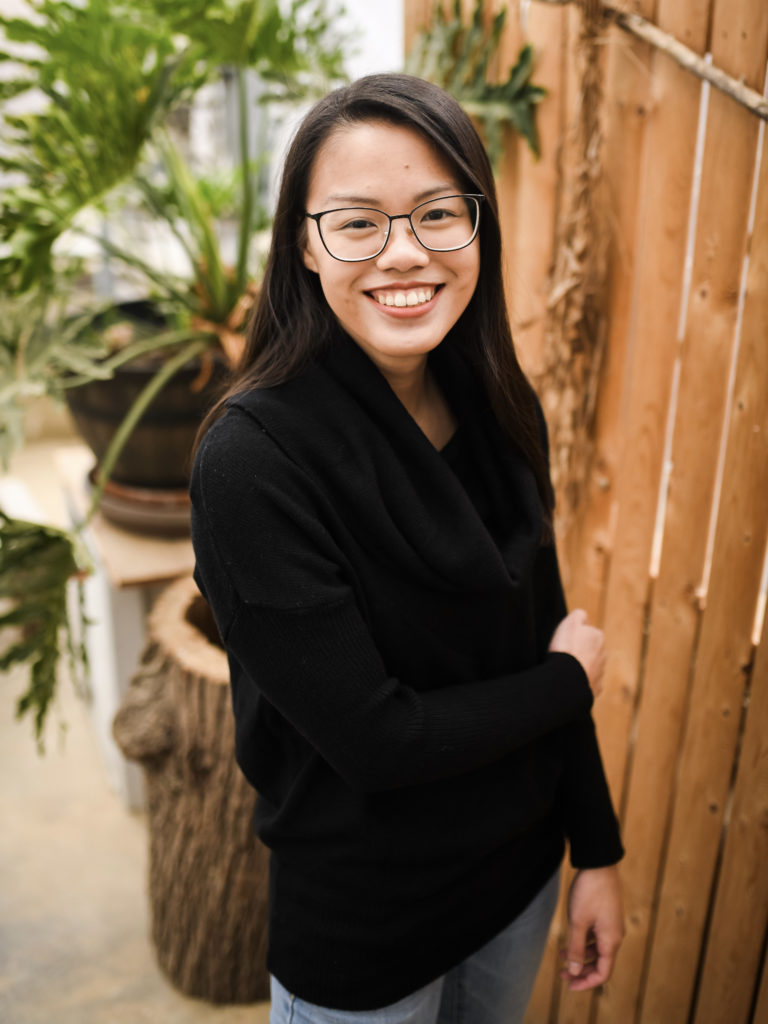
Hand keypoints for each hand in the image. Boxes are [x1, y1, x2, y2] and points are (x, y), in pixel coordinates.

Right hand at [548, 609, 605, 698]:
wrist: (568, 677)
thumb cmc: (568, 648)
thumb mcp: (571, 621)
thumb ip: (580, 615)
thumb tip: (584, 617)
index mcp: (598, 637)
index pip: (588, 632)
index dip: (575, 635)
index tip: (565, 639)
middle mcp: (603, 654)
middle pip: (590, 650)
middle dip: (580, 651)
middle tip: (565, 654)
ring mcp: (600, 673)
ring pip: (589, 667)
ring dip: (580, 667)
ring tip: (565, 668)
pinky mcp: (595, 688)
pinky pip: (587, 682)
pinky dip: (580, 681)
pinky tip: (570, 680)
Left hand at [561, 866, 623, 990]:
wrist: (599, 864)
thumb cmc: (589, 891)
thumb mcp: (578, 921)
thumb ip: (576, 947)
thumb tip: (574, 970)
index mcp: (611, 941)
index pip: (603, 973)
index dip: (586, 982)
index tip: (569, 985)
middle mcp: (614, 936)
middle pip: (601, 963)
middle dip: (581, 971)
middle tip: (561, 974)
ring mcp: (611, 925)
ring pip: (597, 950)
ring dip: (580, 956)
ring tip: (560, 956)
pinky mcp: (606, 916)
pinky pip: (597, 937)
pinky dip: (584, 943)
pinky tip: (569, 940)